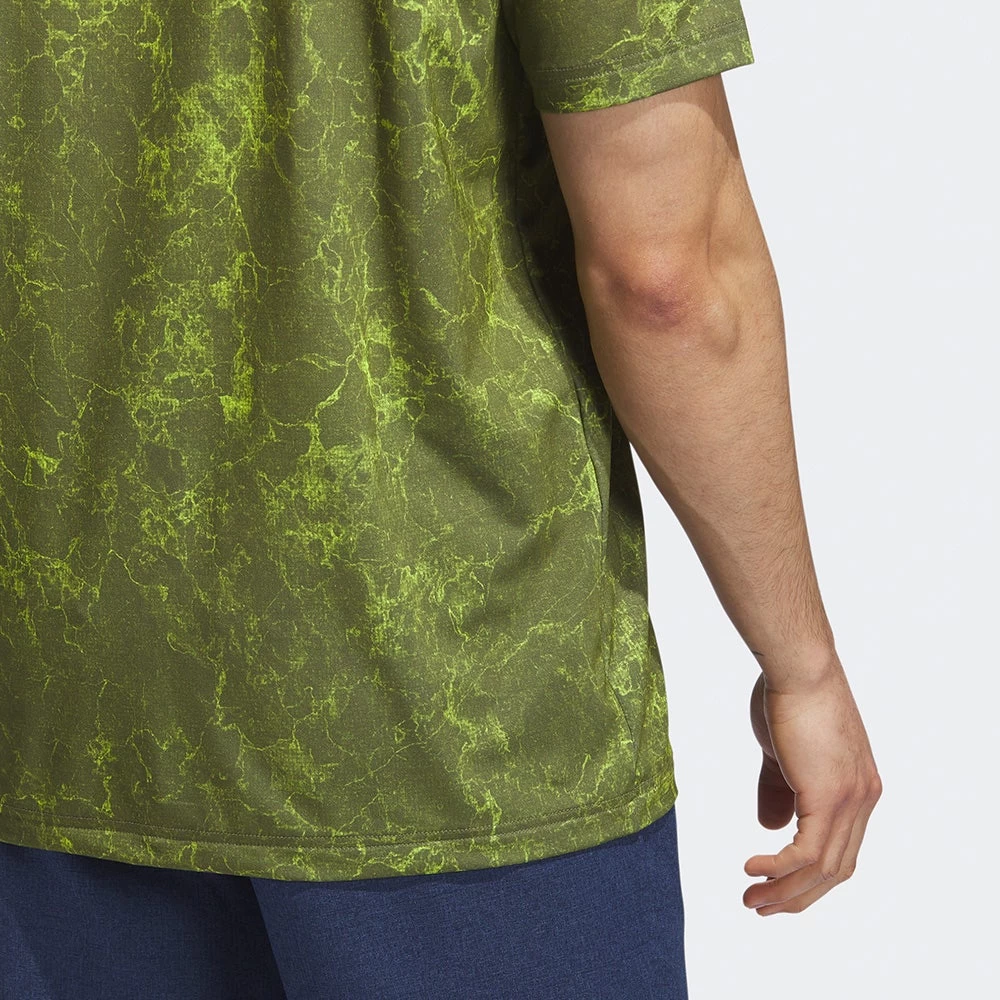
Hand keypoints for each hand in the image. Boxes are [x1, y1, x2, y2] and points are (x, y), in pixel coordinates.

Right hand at [744, 659, 881, 914]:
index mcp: (858, 789)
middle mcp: (862, 800)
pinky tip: (752, 868)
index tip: (775, 888)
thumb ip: (779, 790)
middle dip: (796, 896)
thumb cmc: (788, 696)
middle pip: (835, 869)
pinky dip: (779, 869)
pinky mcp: (828, 797)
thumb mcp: (783, 752)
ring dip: (785, 891)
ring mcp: (850, 801)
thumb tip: (770, 828)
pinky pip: (806, 853)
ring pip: (822, 869)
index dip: (808, 877)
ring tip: (751, 899)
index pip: (840, 850)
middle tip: (760, 907)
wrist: (799, 667)